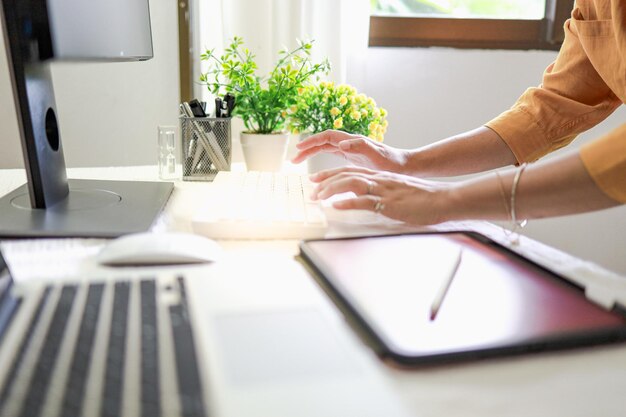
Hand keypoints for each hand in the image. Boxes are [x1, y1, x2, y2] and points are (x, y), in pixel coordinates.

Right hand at [292, 130, 408, 173]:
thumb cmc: (391, 161)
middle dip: (307, 148)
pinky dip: (320, 157)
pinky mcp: (352, 157)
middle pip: (322, 142)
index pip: (326, 137)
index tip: (299, 147)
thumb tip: (340, 144)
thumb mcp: (376, 154)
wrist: (403, 166)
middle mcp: (349, 143)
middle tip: (293, 158)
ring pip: (325, 148)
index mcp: (352, 140)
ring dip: (311, 152)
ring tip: (297, 161)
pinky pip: (331, 154)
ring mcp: (350, 149)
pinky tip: (315, 164)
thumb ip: (359, 146)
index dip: (312, 141)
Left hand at [310, 166, 452, 225]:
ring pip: (351, 183)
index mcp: (380, 177)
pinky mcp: (389, 202)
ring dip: (331, 190)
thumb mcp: (397, 193)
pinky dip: (348, 202)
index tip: (316, 180)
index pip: (350, 171)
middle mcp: (379, 180)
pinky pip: (365, 200)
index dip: (330, 175)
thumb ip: (380, 194)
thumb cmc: (422, 199)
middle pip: (346, 174)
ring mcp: (383, 190)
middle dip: (325, 181)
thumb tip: (365, 201)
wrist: (443, 199)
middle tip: (311, 190)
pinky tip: (336, 206)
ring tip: (318, 198)